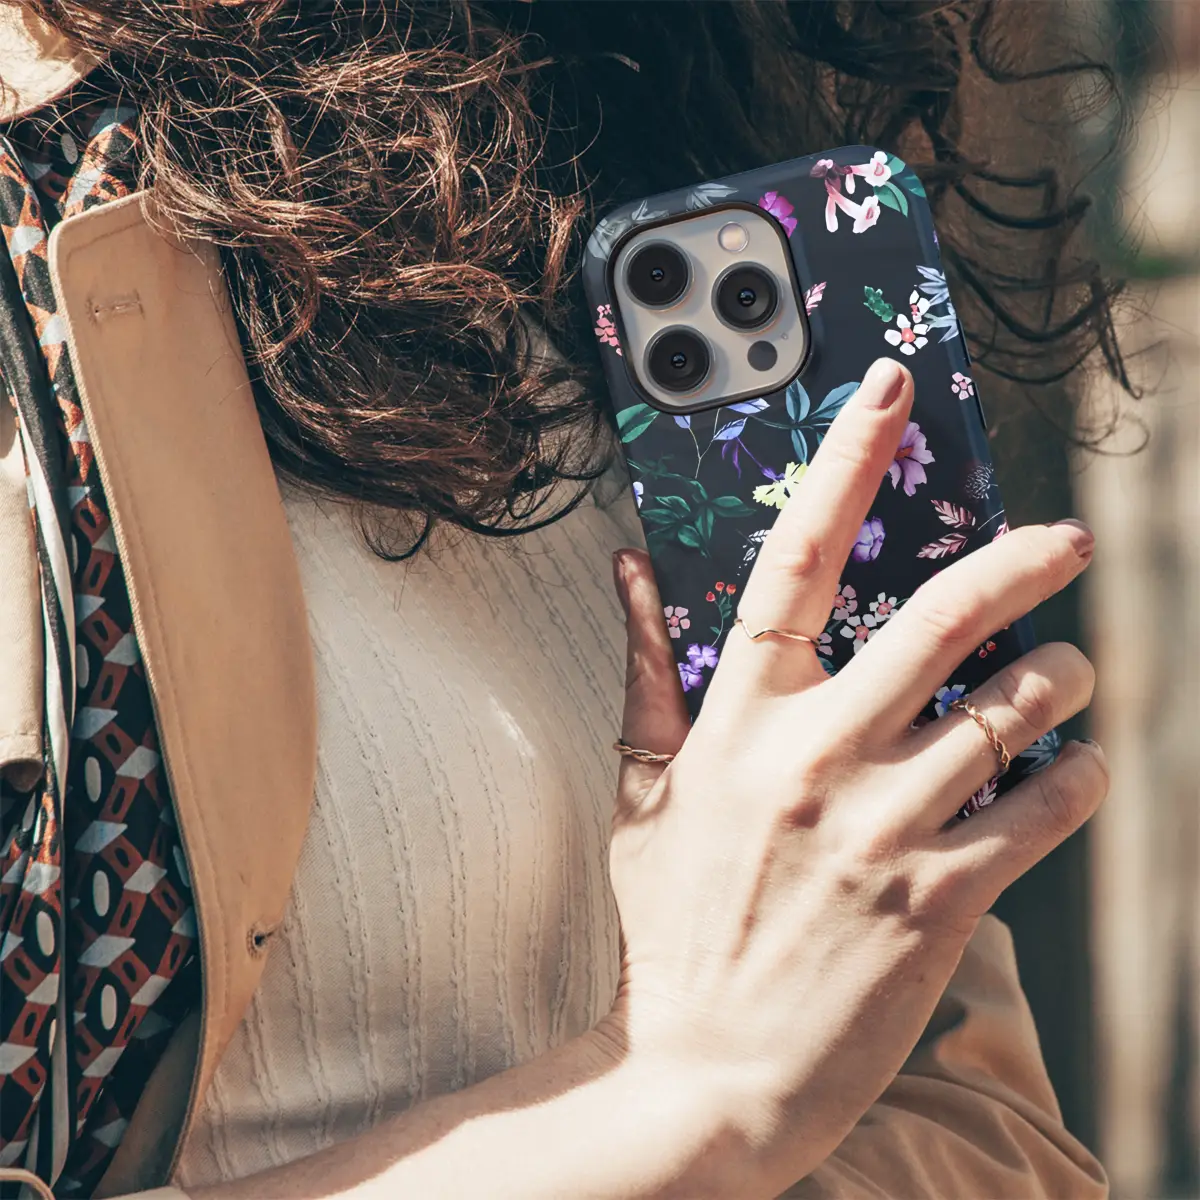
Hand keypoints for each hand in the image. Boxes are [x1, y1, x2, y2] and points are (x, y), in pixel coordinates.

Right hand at [605, 357, 1106, 1194]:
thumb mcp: (642, 794)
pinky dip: (1077, 777)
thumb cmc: (672, 926)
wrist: (704, 1072)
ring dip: (1064, 680)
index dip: (844, 465)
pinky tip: (1074, 770)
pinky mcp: (941, 899)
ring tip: (1072, 675)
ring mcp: (882, 827)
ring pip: (1012, 711)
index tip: (889, 393)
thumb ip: (645, 674)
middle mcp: (815, 758)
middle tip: (1066, 541)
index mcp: (739, 722)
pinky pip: (1043, 810)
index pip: (794, 561)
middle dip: (1023, 562)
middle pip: (942, 618)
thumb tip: (629, 570)